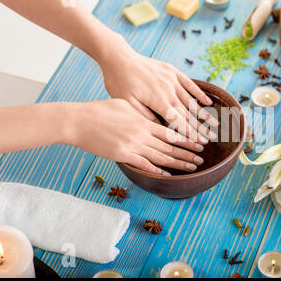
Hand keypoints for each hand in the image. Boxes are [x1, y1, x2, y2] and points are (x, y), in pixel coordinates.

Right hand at [65, 99, 204, 174]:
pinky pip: (143, 164)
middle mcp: (141, 133)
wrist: (78, 120)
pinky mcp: (122, 154)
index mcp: (143, 121)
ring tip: (192, 167)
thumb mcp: (124, 105)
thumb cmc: (99, 111)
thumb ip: (140, 113)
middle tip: (202, 157)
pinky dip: (156, 170)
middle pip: (170, 145)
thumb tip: (152, 118)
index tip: (199, 142)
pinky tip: (167, 174)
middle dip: (188, 152)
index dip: (187, 137)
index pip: (171, 130)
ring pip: (161, 156)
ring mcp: (132, 144)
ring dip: (178, 162)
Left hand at [98, 36, 217, 143]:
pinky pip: (189, 84)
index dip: (191, 133)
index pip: (178, 121)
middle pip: (188, 113)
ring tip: (215, 123)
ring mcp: (172, 79)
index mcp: (158, 100)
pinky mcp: (172, 71)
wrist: (119, 57)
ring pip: (191, 100)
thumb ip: (145, 116)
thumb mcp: (127, 102)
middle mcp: (169, 90)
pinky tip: (208, 102)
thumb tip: (160, 129)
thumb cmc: (119, 82)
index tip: (201, 142)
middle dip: (201, 127)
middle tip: (212, 138)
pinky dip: (199, 93)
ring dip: (204, 113)